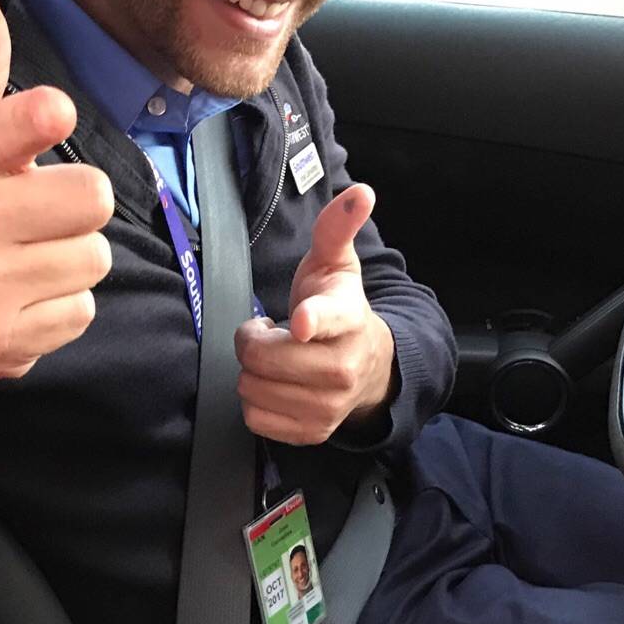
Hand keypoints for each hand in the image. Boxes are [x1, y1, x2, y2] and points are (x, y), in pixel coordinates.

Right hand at [0, 0, 113, 438]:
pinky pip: (82, 310)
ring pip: (95, 259)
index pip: (5, 130)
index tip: (56, 112)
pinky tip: (21, 297)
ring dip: (73, 257)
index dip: (39, 119)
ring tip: (26, 257)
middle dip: (78, 204)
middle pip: (92, 199)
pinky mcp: (1, 343)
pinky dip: (62, 305)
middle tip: (39, 213)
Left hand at [234, 184, 395, 445]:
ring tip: (278, 356)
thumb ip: (338, 227)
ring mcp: (329, 406)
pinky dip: (257, 401)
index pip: (327, 320)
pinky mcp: (312, 432)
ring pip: (253, 389)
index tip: (299, 323)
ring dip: (254, 372)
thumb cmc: (340, 308)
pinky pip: (256, 418)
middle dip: (253, 341)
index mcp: (348, 319)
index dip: (310, 320)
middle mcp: (342, 368)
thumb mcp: (336, 265)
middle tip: (270, 330)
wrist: (371, 368)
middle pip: (262, 358)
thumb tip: (362, 191)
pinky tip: (277, 384)